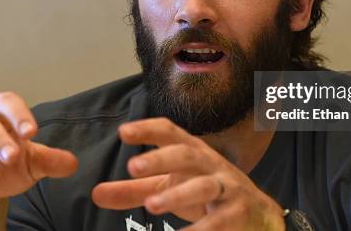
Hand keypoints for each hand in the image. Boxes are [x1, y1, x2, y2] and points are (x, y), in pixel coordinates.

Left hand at [92, 117, 284, 230]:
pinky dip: (200, 230)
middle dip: (161, 158)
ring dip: (178, 194)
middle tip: (133, 166)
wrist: (256, 216)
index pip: (171, 133)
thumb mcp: (169, 188)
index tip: (123, 132)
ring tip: (151, 206)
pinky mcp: (237, 213)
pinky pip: (218, 221)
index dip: (149, 129)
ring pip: (205, 186)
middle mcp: (210, 165)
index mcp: (192, 153)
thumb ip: (133, 191)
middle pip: (187, 154)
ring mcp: (227, 188)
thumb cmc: (205, 195)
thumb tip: (95, 194)